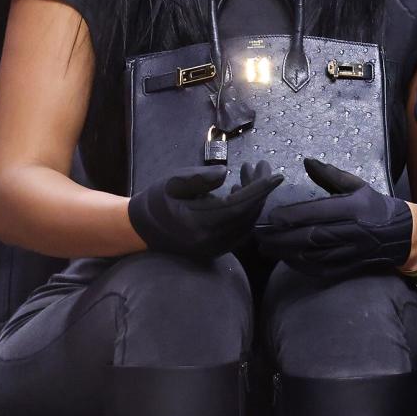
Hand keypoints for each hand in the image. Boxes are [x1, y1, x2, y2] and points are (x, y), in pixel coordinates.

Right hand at [128, 161, 282, 257]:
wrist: (140, 229)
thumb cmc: (156, 202)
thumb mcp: (174, 183)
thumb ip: (200, 178)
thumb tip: (226, 174)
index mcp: (199, 223)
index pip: (239, 206)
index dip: (260, 190)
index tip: (277, 175)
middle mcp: (210, 240)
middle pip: (247, 215)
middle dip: (260, 190)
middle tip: (262, 166)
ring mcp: (214, 247)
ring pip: (246, 223)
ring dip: (254, 199)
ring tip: (249, 173)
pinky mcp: (216, 249)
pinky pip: (240, 229)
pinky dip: (246, 210)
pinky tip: (241, 192)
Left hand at [255, 158, 413, 277]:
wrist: (402, 235)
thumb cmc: (375, 206)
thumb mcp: (357, 185)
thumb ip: (330, 175)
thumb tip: (306, 161)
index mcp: (354, 209)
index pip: (318, 213)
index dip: (293, 216)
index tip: (271, 217)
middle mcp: (351, 232)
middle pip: (311, 237)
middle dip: (282, 238)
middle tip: (259, 236)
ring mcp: (350, 253)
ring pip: (313, 256)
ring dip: (287, 253)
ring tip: (266, 248)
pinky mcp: (349, 267)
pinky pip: (321, 270)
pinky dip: (301, 266)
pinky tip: (287, 260)